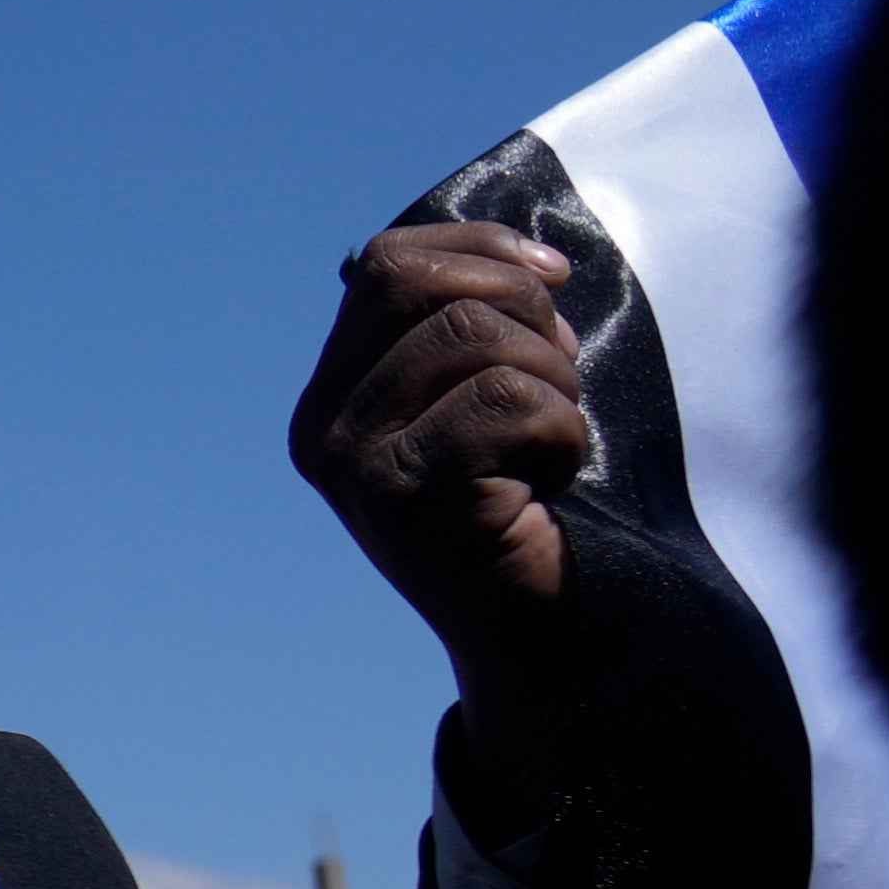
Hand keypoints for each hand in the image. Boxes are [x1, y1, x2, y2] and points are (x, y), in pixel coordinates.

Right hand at [290, 226, 604, 699]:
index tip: (553, 274)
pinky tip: (550, 479)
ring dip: (553, 377)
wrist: (536, 640)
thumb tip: (520, 263)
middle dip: (519, 304)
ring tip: (554, 436)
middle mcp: (324, 427)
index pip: (385, 264)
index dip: (479, 248)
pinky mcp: (406, 497)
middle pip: (417, 285)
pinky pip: (508, 401)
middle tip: (564, 363)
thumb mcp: (480, 405)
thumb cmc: (523, 513)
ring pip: (474, 337)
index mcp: (333, 396)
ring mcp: (356, 464)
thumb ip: (469, 338)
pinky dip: (561, 429)